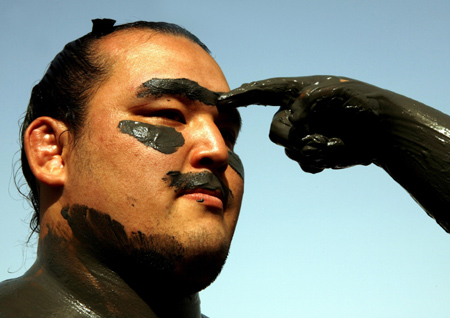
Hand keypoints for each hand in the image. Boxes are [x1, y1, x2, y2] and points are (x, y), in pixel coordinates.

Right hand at [218, 76, 382, 172]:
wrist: (384, 132)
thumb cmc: (360, 105)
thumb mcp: (331, 93)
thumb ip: (303, 105)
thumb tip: (293, 125)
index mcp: (298, 93)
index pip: (263, 92)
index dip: (242, 96)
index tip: (223, 99)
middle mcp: (298, 114)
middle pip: (275, 131)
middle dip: (295, 135)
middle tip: (319, 131)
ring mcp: (306, 135)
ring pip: (290, 150)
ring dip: (311, 148)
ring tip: (334, 141)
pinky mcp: (315, 152)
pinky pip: (303, 163)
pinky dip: (316, 161)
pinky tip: (333, 152)